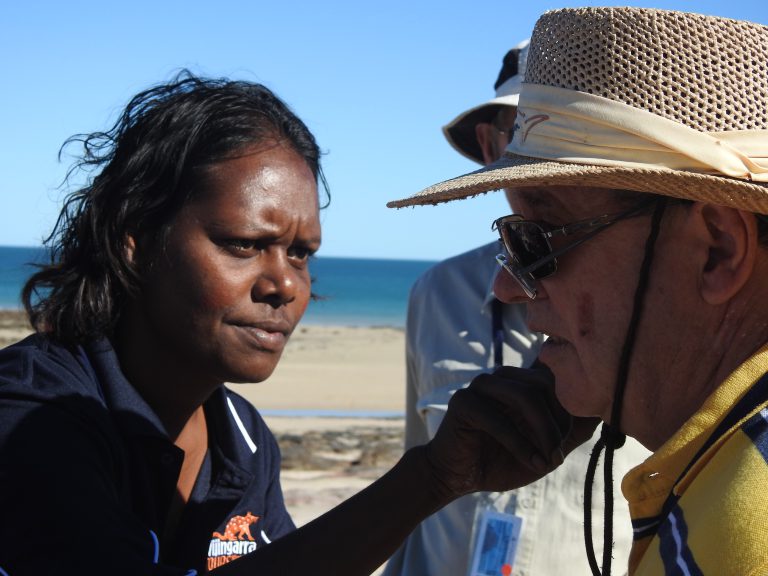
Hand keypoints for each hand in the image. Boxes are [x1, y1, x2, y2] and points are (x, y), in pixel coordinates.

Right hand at [424, 365, 597, 502]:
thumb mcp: (545, 448)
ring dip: (543, 432)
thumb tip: (603, 412)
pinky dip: (521, 444)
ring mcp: (481, 386)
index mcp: (522, 382)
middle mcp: (503, 377)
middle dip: (560, 421)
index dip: (573, 400)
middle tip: (559, 452)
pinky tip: (531, 463)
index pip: (556, 373)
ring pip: (525, 396)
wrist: (458, 476)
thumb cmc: (503, 459)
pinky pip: (499, 419)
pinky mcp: (463, 402)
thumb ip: (570, 431)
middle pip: (545, 383)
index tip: (576, 433)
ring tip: (547, 459)